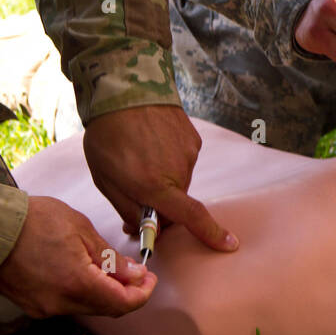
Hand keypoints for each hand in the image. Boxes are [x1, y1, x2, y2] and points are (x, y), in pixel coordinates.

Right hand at [0, 195, 155, 317]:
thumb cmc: (35, 221)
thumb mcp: (81, 230)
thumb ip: (110, 258)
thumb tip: (135, 275)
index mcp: (77, 284)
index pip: (122, 303)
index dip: (142, 294)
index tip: (150, 280)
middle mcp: (60, 304)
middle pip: (105, 308)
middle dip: (125, 293)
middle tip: (136, 274)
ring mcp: (43, 308)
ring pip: (86, 307)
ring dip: (103, 293)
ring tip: (109, 269)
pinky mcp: (31, 305)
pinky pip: (66, 304)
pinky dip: (81, 293)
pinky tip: (83, 274)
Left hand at [82, 104, 237, 251]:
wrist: (125, 90)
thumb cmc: (108, 137)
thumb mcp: (106, 180)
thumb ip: (128, 208)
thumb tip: (145, 228)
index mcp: (154, 186)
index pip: (190, 217)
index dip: (210, 233)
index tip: (229, 244)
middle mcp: (178, 171)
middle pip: (177, 202)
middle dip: (160, 203)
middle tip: (134, 188)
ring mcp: (189, 153)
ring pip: (179, 181)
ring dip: (164, 178)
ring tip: (139, 157)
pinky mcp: (193, 139)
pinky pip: (183, 160)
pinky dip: (169, 159)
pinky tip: (151, 144)